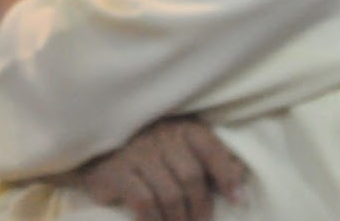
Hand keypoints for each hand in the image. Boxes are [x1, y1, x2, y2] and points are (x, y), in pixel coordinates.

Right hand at [78, 118, 245, 220]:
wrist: (98, 146)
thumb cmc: (149, 149)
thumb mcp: (181, 145)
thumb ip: (210, 158)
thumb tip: (241, 180)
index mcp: (182, 128)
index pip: (210, 148)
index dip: (227, 175)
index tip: (240, 201)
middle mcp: (160, 136)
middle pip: (191, 177)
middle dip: (201, 208)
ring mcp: (137, 154)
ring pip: (170, 195)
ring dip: (179, 220)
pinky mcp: (116, 173)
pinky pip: (144, 203)